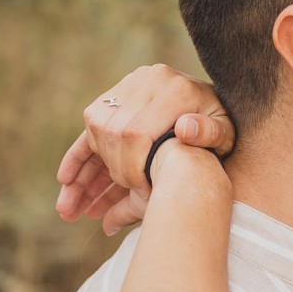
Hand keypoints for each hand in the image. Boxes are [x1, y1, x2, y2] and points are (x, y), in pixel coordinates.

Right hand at [56, 64, 235, 234]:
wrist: (213, 107)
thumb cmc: (221, 127)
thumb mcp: (226, 133)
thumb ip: (210, 134)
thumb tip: (184, 129)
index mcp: (175, 89)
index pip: (137, 133)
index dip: (131, 168)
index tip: (140, 194)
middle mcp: (148, 79)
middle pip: (113, 133)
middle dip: (109, 174)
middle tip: (109, 205)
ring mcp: (130, 84)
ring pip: (96, 133)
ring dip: (82, 174)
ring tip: (69, 212)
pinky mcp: (116, 94)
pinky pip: (91, 127)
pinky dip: (78, 156)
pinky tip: (66, 184)